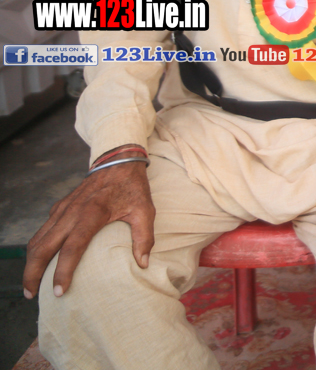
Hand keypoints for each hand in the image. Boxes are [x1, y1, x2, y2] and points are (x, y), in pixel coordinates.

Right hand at [24, 154, 153, 298]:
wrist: (118, 161)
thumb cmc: (133, 188)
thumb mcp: (145, 210)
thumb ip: (145, 237)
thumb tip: (143, 264)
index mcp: (92, 213)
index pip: (72, 247)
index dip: (63, 271)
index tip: (59, 291)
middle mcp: (71, 212)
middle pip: (43, 247)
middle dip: (33, 272)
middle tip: (31, 294)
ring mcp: (62, 210)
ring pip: (37, 239)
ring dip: (30, 263)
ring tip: (30, 285)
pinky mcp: (58, 208)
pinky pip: (42, 232)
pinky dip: (36, 249)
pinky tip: (38, 263)